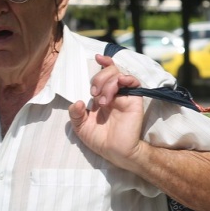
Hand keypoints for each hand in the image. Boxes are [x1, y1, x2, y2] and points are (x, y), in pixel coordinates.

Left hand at [68, 54, 145, 168]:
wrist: (116, 152)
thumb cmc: (100, 141)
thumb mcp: (81, 128)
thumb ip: (75, 114)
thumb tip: (78, 101)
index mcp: (102, 97)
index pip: (104, 74)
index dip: (102, 63)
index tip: (97, 58)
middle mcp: (113, 94)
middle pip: (109, 72)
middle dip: (98, 78)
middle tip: (95, 94)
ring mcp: (124, 96)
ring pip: (118, 74)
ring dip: (107, 83)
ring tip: (103, 101)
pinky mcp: (134, 100)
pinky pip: (134, 82)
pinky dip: (126, 78)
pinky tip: (120, 83)